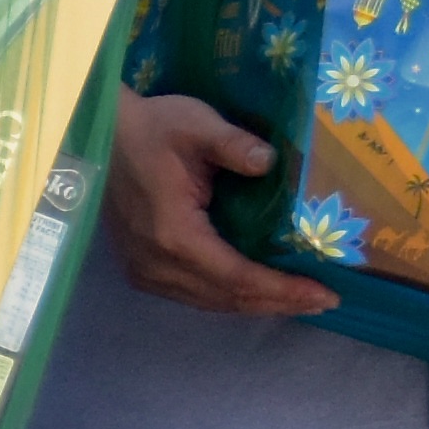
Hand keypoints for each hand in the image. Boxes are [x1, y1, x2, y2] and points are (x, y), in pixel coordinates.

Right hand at [102, 93, 335, 316]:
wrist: (102, 135)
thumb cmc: (152, 128)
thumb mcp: (196, 125)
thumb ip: (235, 144)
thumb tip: (271, 162)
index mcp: (173, 235)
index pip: (238, 276)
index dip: (283, 289)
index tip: (324, 294)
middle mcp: (156, 263)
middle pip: (227, 297)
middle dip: (279, 302)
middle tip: (326, 301)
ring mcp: (145, 269)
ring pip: (210, 301)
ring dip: (257, 303)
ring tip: (302, 300)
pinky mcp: (143, 267)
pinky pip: (194, 293)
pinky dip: (231, 296)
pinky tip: (259, 291)